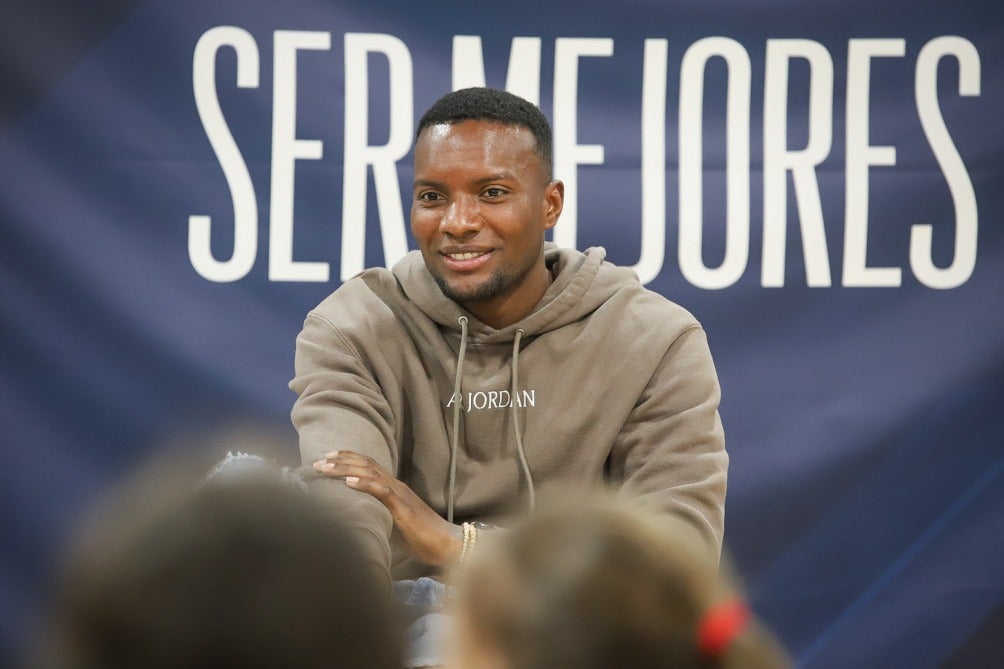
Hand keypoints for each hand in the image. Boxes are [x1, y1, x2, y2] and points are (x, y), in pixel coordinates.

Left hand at [313, 450, 461, 566]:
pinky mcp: (404, 508)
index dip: (348, 459)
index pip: (368, 466)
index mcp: (394, 489)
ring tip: (326, 467)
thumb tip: (358, 521)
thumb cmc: (423, 538)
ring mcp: (400, 495)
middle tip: (318, 461)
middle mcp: (396, 486)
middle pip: (366, 464)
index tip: (327, 458)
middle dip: (340, 460)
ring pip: (370, 473)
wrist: (448, 544)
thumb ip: (379, 517)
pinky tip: (349, 482)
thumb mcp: (395, 524)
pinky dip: (364, 484)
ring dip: (346, 469)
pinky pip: (382, 491)